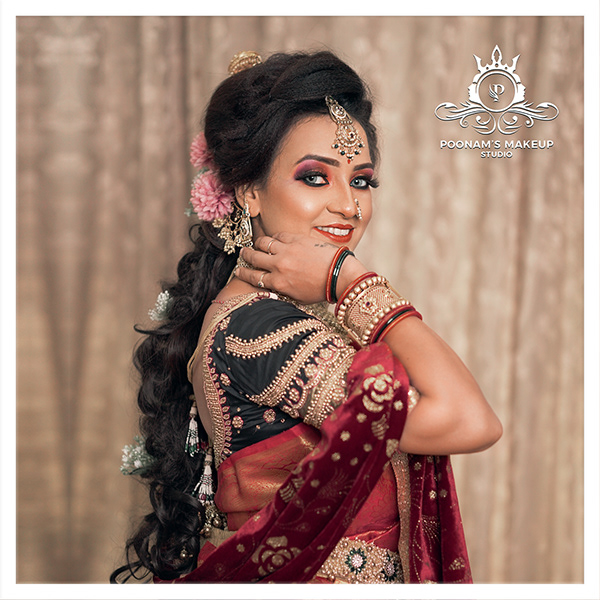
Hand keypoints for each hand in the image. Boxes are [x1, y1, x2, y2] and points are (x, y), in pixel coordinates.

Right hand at [235, 232, 365, 303]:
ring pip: (262, 243)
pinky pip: (278, 235)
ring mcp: (286, 251)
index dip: (243, 274)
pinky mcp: (296, 239)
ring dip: (258, 245)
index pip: (252, 277)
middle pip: (253, 258)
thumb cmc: (321, 290)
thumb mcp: (297, 297)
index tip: (238, 271)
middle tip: (243, 254)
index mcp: (277, 283)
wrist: (339, 275)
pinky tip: (275, 239)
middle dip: (245, 256)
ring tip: (257, 245)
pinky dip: (274, 237)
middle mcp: (278, 266)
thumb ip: (282, 290)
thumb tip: (272, 285)